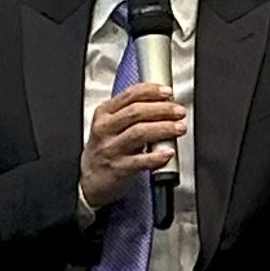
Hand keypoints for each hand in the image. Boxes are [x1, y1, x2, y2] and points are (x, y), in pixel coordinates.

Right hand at [80, 79, 188, 213]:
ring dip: (163, 128)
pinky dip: (157, 156)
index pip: (129, 95)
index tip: (168, 92)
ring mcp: (111, 149)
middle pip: (136, 112)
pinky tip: (168, 152)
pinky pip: (140, 161)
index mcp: (104, 113)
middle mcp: (105, 129)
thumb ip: (131, 112)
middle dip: (162, 109)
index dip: (151, 91)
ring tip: (179, 128)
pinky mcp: (118, 168)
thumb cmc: (106, 149)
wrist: (90, 179)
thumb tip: (164, 102)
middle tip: (179, 111)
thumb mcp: (110, 125)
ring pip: (139, 133)